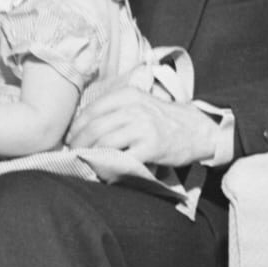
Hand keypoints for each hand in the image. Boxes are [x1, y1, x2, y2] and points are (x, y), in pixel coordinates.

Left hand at [68, 85, 218, 166]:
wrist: (197, 130)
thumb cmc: (162, 118)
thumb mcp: (139, 103)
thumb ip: (115, 110)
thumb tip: (81, 126)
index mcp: (127, 95)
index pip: (91, 110)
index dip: (76, 127)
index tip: (70, 138)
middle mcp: (134, 108)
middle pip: (94, 127)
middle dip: (78, 143)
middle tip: (73, 153)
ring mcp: (143, 127)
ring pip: (104, 142)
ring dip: (90, 154)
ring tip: (85, 161)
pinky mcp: (151, 147)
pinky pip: (122, 158)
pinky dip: (109, 166)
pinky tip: (105, 171)